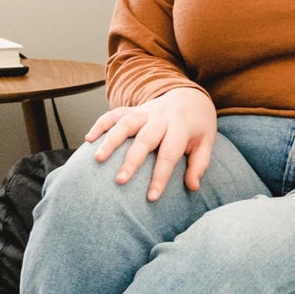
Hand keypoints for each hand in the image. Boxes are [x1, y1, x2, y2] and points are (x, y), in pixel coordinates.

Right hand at [85, 86, 217, 201]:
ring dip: (110, 140)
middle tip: (120, 180)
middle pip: (144, 138)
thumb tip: (193, 187)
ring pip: (125, 123)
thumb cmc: (197, 126)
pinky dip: (101, 124)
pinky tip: (88, 139)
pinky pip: (114, 113)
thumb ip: (199, 164)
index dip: (160, 176)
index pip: (169, 154)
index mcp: (180, 127)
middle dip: (131, 160)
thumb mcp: (206, 143)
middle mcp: (161, 118)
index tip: (152, 197)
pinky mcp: (134, 108)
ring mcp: (145, 111)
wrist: (191, 97)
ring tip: (97, 159)